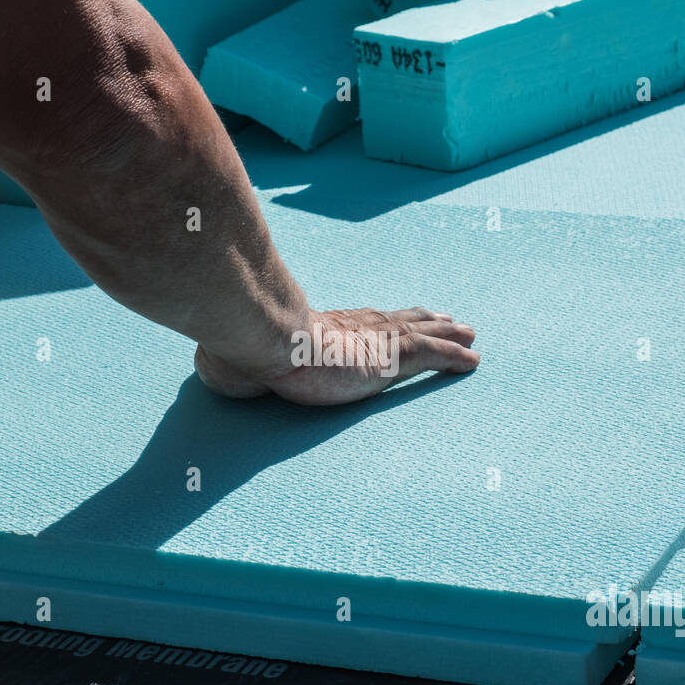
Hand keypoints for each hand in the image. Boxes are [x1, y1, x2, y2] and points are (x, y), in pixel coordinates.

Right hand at [194, 307, 478, 404]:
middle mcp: (358, 327)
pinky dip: (454, 357)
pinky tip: (474, 360)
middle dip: (429, 320)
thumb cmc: (253, 348)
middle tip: (453, 319)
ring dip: (450, 335)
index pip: (368, 320)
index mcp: (330, 328)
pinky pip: (432, 355)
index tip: (405, 316)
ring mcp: (376, 339)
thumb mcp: (249, 359)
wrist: (267, 338)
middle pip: (402, 319)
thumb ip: (242, 363)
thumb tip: (211, 368)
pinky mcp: (390, 355)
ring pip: (424, 332)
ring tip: (471, 335)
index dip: (389, 319)